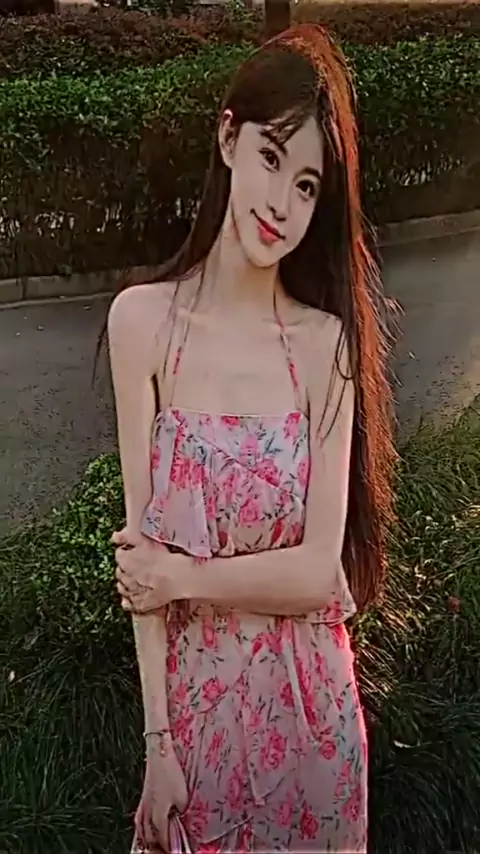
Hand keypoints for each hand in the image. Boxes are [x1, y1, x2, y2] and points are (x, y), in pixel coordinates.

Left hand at [113, 529, 177, 613]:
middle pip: (121, 571)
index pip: (119, 554)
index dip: (128, 553)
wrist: (177, 577)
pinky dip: (131, 600)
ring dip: (129, 583)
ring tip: (142, 580)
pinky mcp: (137, 604)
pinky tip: (139, 595)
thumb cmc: (164, 557)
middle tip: (142, 566)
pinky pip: (129, 603)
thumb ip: (128, 536)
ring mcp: (129, 592)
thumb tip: (115, 536)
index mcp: (123, 559)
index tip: (136, 552)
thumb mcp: (146, 539)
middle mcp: (122, 577)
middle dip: (127, 569)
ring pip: (123, 587)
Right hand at [135, 737, 188, 851]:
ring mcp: (144, 803)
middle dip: (155, 846)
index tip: (175, 851)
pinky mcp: (143, 796)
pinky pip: (139, 817)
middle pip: (149, 836)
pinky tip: (145, 826)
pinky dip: (142, 826)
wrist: (159, 754)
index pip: (162, 837)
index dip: (168, 846)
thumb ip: (181, 812)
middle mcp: (148, 811)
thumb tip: (181, 821)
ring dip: (148, 838)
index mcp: (158, 813)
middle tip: (164, 850)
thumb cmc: (171, 773)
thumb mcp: (182, 796)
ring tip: (153, 845)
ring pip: (142, 828)